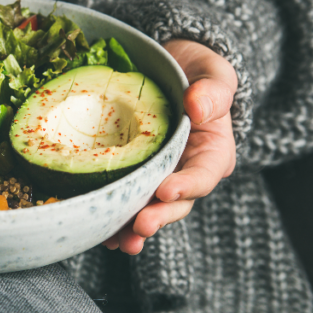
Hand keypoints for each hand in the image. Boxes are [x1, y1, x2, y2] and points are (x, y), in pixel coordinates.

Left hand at [103, 39, 237, 253]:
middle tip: (141, 226)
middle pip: (176, 203)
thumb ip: (213, 91)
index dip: (186, 187)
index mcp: (212, 152)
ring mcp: (160, 177)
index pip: (204, 175)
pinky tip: (100, 231)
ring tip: (119, 242)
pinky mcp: (136, 177)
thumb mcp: (213, 74)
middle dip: (158, 217)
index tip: (166, 192)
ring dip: (134, 229)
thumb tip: (198, 107)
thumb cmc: (197, 73)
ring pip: (150, 209)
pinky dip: (114, 216)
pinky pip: (126, 200)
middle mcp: (187, 172)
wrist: (171, 70)